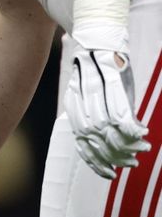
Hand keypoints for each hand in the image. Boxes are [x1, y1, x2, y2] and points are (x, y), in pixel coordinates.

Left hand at [64, 49, 149, 178]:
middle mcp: (83, 105)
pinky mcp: (112, 83)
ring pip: (109, 128)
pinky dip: (130, 125)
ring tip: (141, 151)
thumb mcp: (91, 98)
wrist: (98, 41)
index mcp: (75, 112)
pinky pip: (120, 110)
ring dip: (126, 143)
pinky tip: (140, 134)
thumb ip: (98, 118)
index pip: (83, 145)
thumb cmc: (98, 72)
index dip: (96, 162)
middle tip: (131, 164)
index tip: (109, 175)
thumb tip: (116, 140)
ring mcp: (97, 95)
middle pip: (97, 140)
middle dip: (114, 156)